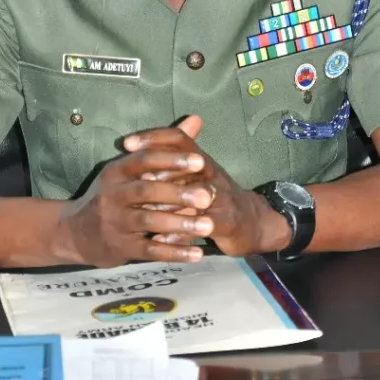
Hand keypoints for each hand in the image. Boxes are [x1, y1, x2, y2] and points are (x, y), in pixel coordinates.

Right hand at [63, 130, 216, 267]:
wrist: (75, 232)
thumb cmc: (112, 195)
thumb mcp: (129, 169)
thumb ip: (166, 146)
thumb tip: (196, 120)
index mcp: (116, 171)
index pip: (144, 160)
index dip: (172, 160)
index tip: (200, 161)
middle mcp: (112, 194)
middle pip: (146, 190)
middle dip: (179, 193)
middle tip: (208, 196)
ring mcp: (114, 222)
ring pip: (149, 221)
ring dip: (180, 224)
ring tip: (208, 227)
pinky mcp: (119, 247)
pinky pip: (148, 249)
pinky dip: (173, 252)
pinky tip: (195, 254)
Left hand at [124, 117, 291, 256]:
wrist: (253, 222)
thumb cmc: (217, 196)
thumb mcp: (196, 174)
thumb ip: (171, 159)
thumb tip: (139, 146)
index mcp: (201, 160)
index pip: (179, 139)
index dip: (154, 138)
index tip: (127, 144)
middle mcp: (211, 173)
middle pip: (186, 163)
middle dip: (158, 167)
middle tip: (134, 177)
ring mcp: (221, 198)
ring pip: (195, 195)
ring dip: (169, 202)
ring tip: (143, 210)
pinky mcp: (227, 222)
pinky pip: (202, 226)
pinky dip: (179, 234)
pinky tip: (159, 240)